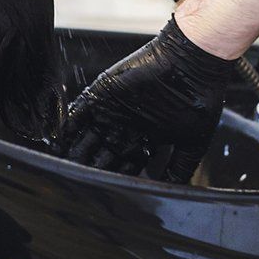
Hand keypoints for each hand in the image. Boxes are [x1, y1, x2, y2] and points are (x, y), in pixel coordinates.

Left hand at [60, 17, 234, 183]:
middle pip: (103, 154)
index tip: (105, 195)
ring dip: (77, 153)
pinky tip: (60, 142)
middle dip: (92, 170)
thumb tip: (169, 192)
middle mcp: (127, 125)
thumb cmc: (199, 99)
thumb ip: (179, 168)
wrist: (192, 63)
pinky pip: (79, 112)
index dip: (116, 179)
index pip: (125, 165)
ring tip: (65, 169)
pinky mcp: (102, 94)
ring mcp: (113, 110)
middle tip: (79, 186)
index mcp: (146, 137)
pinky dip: (68, 127)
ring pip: (88, 137)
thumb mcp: (193, 142)